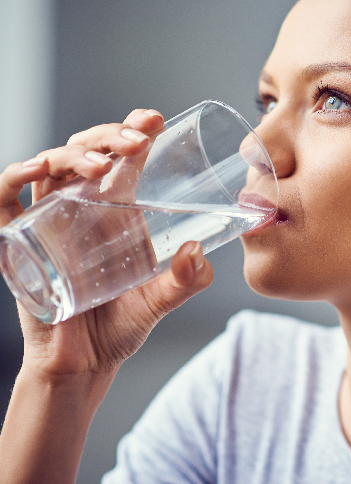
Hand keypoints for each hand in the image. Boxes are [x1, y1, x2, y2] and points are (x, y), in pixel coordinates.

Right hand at [0, 109, 213, 376]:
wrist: (84, 364)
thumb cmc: (121, 326)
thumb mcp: (161, 300)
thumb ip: (185, 280)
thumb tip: (198, 252)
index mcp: (117, 211)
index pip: (123, 159)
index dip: (135, 132)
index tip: (155, 119)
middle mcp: (82, 209)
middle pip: (88, 152)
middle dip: (111, 136)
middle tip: (138, 139)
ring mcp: (48, 221)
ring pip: (51, 167)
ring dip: (73, 153)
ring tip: (102, 163)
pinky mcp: (18, 242)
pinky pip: (6, 201)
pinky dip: (13, 179)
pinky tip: (35, 169)